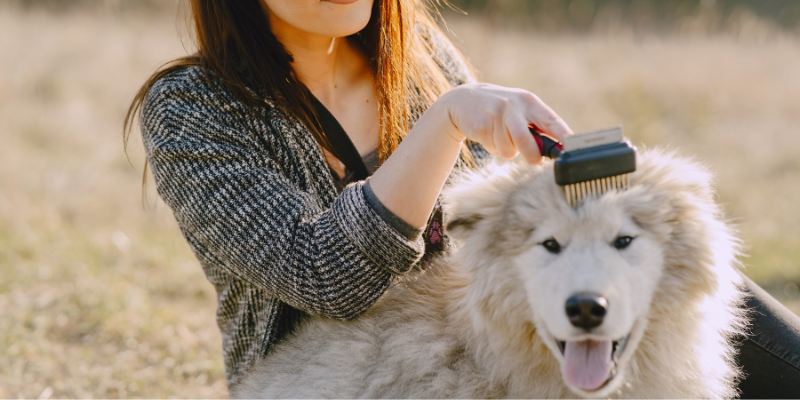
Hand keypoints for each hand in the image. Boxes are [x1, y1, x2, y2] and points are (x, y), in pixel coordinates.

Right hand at [437, 83, 572, 163]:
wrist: (463, 100)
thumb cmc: (500, 110)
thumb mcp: (520, 111)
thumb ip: (537, 126)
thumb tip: (557, 149)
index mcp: (529, 101)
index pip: (551, 120)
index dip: (563, 136)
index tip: (572, 149)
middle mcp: (513, 105)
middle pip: (526, 139)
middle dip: (531, 155)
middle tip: (534, 161)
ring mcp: (495, 114)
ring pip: (509, 150)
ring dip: (507, 151)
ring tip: (500, 137)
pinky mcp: (481, 124)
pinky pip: (494, 149)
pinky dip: (493, 148)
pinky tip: (487, 134)